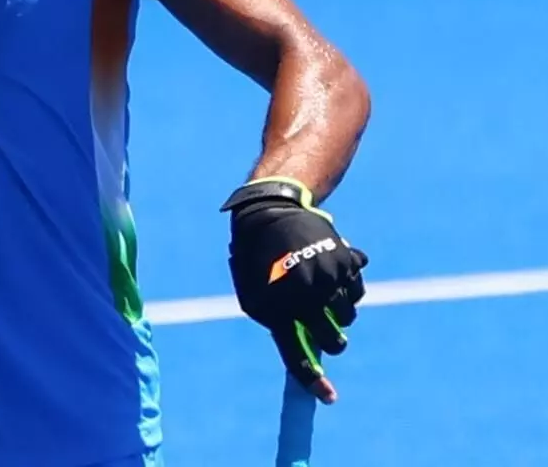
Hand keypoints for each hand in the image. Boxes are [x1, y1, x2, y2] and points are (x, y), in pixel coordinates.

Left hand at [223, 178, 368, 402]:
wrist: (271, 213)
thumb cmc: (257, 261)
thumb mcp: (253, 295)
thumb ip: (277, 324)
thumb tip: (304, 354)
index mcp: (278, 304)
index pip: (296, 351)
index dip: (312, 378)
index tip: (328, 398)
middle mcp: (307, 292)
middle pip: (334, 338)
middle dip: (333, 340)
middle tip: (326, 328)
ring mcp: (330, 275)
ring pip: (348, 314)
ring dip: (338, 311)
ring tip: (320, 290)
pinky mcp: (347, 260)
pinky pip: (356, 291)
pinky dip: (347, 288)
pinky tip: (330, 272)